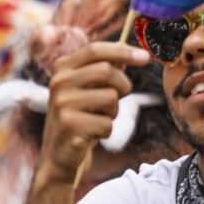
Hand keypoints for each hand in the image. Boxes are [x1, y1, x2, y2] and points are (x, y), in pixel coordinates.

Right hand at [37, 41, 150, 182]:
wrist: (59, 154)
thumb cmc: (80, 117)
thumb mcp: (88, 89)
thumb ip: (106, 69)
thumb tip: (134, 53)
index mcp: (62, 68)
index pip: (95, 50)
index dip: (122, 51)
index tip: (145, 57)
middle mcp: (59, 82)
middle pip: (107, 71)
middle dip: (123, 85)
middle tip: (120, 98)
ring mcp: (62, 104)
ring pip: (110, 98)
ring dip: (113, 112)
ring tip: (98, 118)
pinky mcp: (69, 126)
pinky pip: (107, 123)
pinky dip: (106, 130)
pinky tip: (92, 134)